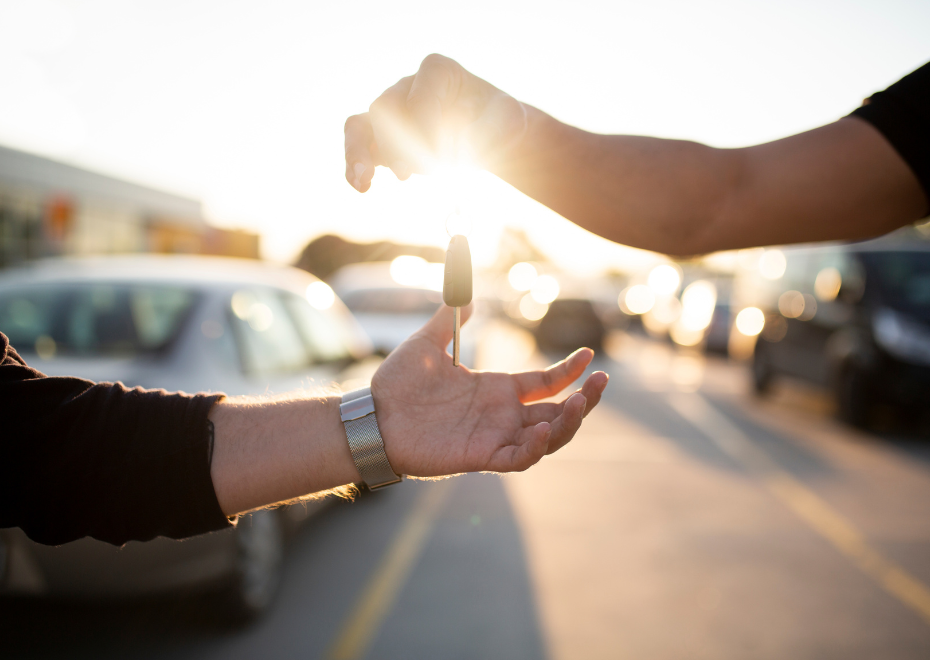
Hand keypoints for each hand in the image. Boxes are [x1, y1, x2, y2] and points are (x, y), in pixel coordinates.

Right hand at [344, 54, 527, 191]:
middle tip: (415, 173)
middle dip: (397, 143)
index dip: (426, 124)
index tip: (442, 156)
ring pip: (363, 124)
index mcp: (439, 72)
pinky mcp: (382, 137)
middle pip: (387, 108)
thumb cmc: (498, 125)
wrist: (486, 139)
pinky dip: (355, 165)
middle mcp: (408, 86)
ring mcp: (392, 111)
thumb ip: (503, 121)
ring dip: (360, 153)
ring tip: (365, 181)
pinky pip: (358, 143)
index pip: (421, 92)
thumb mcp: (510, 120)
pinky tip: (361, 187)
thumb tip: (492, 129)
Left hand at [372, 305, 608, 476]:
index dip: (570, 371)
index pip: (545, 383)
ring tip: (581, 403)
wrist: (371, 416)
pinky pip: (518, 458)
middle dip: (585, 400)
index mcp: (496, 390)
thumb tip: (465, 293)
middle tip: (601, 382)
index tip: (589, 354)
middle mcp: (501, 415)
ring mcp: (493, 437)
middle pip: (557, 412)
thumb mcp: (427, 342)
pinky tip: (542, 428)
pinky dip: (535, 447)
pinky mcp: (480, 457)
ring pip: (547, 438)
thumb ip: (449, 318)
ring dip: (569, 424)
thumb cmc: (396, 384)